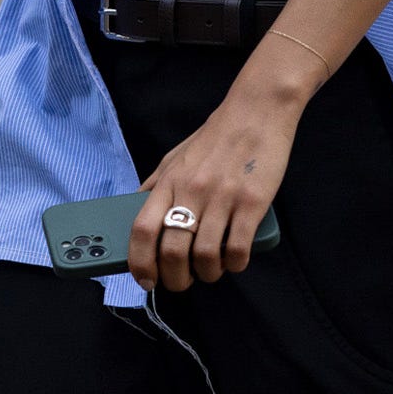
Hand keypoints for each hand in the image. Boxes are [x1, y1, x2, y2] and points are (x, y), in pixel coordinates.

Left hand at [129, 77, 303, 291]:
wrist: (257, 111)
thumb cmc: (216, 137)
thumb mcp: (175, 157)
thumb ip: (155, 185)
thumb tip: (135, 210)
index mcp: (169, 182)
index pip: (142, 230)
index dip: (140, 263)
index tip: (145, 280)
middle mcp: (192, 191)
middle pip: (172, 251)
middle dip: (175, 279)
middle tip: (182, 282)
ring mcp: (223, 198)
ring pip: (205, 256)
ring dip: (207, 274)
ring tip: (211, 271)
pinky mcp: (253, 202)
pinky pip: (238, 248)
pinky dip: (234, 264)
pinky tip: (234, 261)